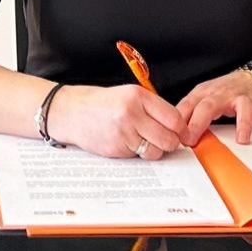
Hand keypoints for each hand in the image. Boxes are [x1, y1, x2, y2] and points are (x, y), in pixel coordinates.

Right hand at [45, 85, 186, 159]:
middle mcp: (131, 113)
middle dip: (170, 142)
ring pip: (156, 151)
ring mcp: (123, 132)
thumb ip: (152, 108)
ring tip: (143, 140)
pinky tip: (126, 142)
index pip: (174, 118)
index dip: (180, 129)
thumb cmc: (101, 103)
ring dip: (154, 149)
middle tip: (163, 139)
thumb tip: (179, 128)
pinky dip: (137, 152)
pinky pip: (138, 156)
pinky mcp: (116, 148)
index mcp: (138, 96)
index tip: (180, 133)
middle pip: (169, 138)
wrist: (71, 111)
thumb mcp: (128, 95)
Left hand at [176, 70, 251, 145]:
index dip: (180, 121)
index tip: (175, 137)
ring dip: (243, 123)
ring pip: (244, 108)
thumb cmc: (224, 91)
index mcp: (205, 93)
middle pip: (209, 105)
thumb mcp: (202, 97)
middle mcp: (223, 95)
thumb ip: (189, 112)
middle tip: (192, 139)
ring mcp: (244, 100)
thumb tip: (171, 131)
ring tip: (242, 140)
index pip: (188, 105)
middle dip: (199, 122)